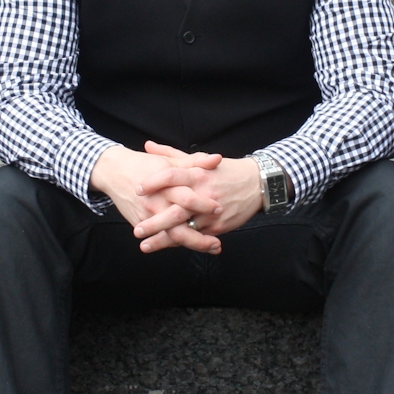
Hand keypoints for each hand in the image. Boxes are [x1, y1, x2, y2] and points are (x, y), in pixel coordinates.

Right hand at [89, 143, 222, 254]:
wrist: (114, 171)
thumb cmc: (144, 164)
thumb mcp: (170, 161)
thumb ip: (195, 162)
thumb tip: (218, 159)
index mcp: (165, 184)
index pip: (187, 197)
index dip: (203, 205)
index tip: (219, 209)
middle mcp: (156, 202)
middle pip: (179, 223)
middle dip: (199, 235)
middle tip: (218, 241)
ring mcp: (147, 215)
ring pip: (171, 235)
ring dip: (193, 244)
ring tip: (213, 247)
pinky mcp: (140, 223)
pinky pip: (161, 237)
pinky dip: (178, 243)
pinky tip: (194, 245)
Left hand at [132, 143, 263, 250]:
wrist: (257, 184)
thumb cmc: (225, 170)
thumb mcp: (200, 159)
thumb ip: (171, 155)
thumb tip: (147, 146)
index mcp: (198, 174)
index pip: (171, 176)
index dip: (153, 182)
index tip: (136, 189)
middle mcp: (203, 193)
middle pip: (176, 210)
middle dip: (155, 222)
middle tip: (137, 230)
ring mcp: (211, 212)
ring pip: (185, 228)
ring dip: (164, 239)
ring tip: (145, 245)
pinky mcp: (218, 226)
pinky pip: (197, 237)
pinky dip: (181, 242)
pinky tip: (166, 247)